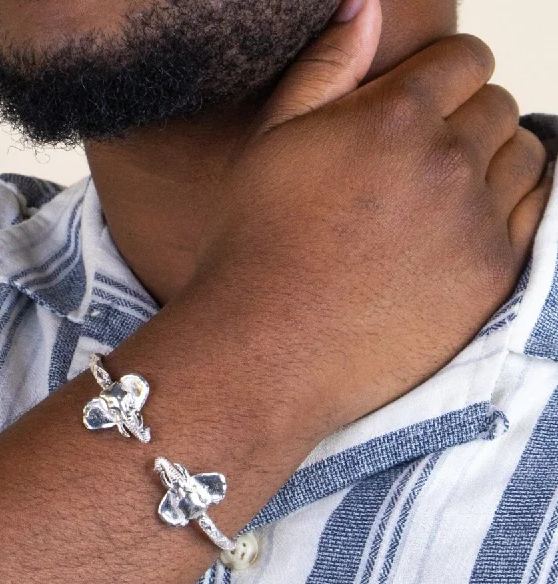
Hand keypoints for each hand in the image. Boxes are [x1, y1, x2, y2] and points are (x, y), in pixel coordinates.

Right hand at [182, 0, 550, 435]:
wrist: (264, 349)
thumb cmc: (255, 248)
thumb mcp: (272, 145)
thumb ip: (327, 68)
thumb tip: (367, 6)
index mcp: (393, 117)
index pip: (466, 59)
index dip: (442, 77)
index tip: (422, 103)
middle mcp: (446, 162)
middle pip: (496, 107)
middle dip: (464, 120)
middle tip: (420, 159)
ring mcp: (474, 224)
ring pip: (524, 158)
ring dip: (491, 162)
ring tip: (442, 192)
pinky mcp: (490, 277)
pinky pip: (532, 215)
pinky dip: (506, 210)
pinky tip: (462, 226)